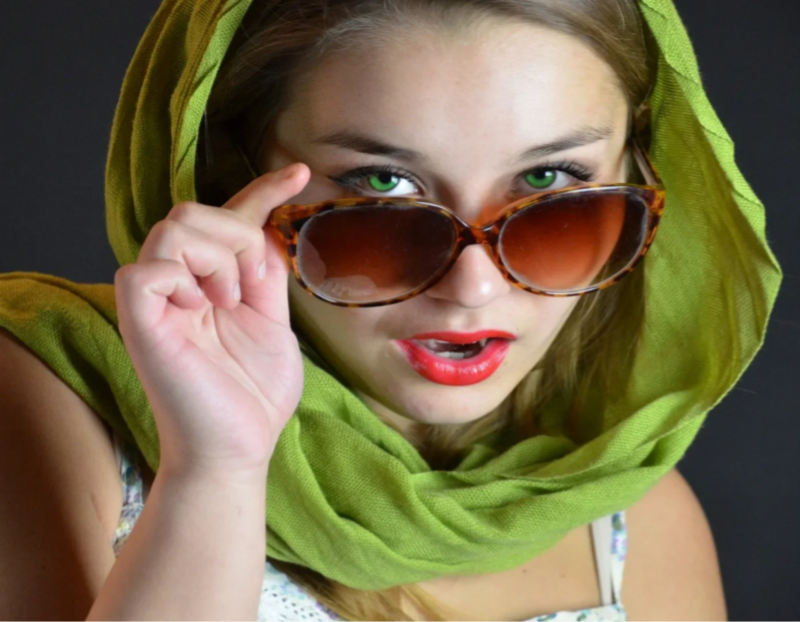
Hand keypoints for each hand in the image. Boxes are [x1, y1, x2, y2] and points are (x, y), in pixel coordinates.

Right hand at [114, 163, 310, 478]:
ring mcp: (157, 301)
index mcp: (210, 282)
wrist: (239, 446)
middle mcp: (179, 283)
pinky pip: (145, 269)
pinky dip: (182, 281)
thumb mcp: (272, 323)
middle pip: (192, 211)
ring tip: (226, 304)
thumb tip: (262, 228)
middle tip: (245, 292)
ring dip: (216, 260)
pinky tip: (200, 310)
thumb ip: (264, 275)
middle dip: (234, 238)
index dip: (262, 191)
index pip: (230, 220)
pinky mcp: (139, 321)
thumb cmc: (254, 393)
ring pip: (173, 227)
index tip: (300, 172)